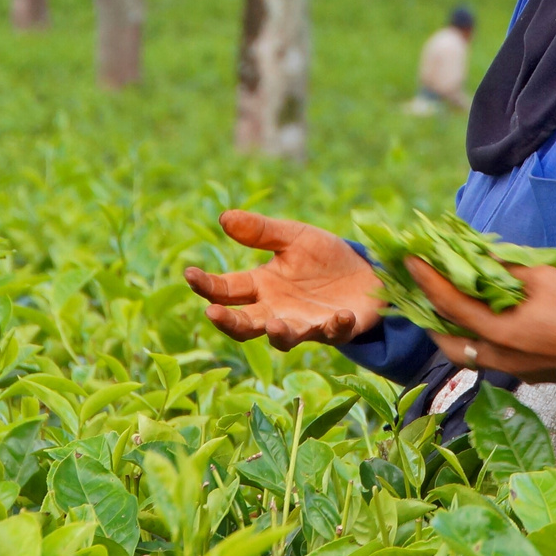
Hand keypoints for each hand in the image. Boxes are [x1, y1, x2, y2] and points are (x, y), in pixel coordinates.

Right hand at [185, 211, 383, 351]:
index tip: (189, 273)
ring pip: (285, 338)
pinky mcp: (338, 329)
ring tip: (275, 325)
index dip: (207, 285)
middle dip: (228, 321)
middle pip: (246, 324)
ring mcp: (307, 323)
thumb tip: (223, 217)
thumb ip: (261, 231)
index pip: (227, 290)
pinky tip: (340, 314)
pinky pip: (334, 332)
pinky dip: (336, 326)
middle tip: (212, 313)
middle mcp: (278, 310)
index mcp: (262, 286)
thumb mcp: (293, 237)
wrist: (365, 273)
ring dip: (280, 334)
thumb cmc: (322, 258)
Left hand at [405, 256, 555, 382]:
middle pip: (448, 341)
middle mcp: (499, 358)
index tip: (410, 262)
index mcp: (498, 333)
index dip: (426, 280)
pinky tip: (483, 324)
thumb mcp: (540, 276)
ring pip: (468, 354)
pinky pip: (490, 359)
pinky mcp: (528, 375)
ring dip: (453, 331)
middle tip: (422, 293)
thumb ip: (503, 269)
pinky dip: (476, 340)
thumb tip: (478, 260)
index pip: (449, 305)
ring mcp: (513, 371)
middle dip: (429, 317)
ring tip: (447, 308)